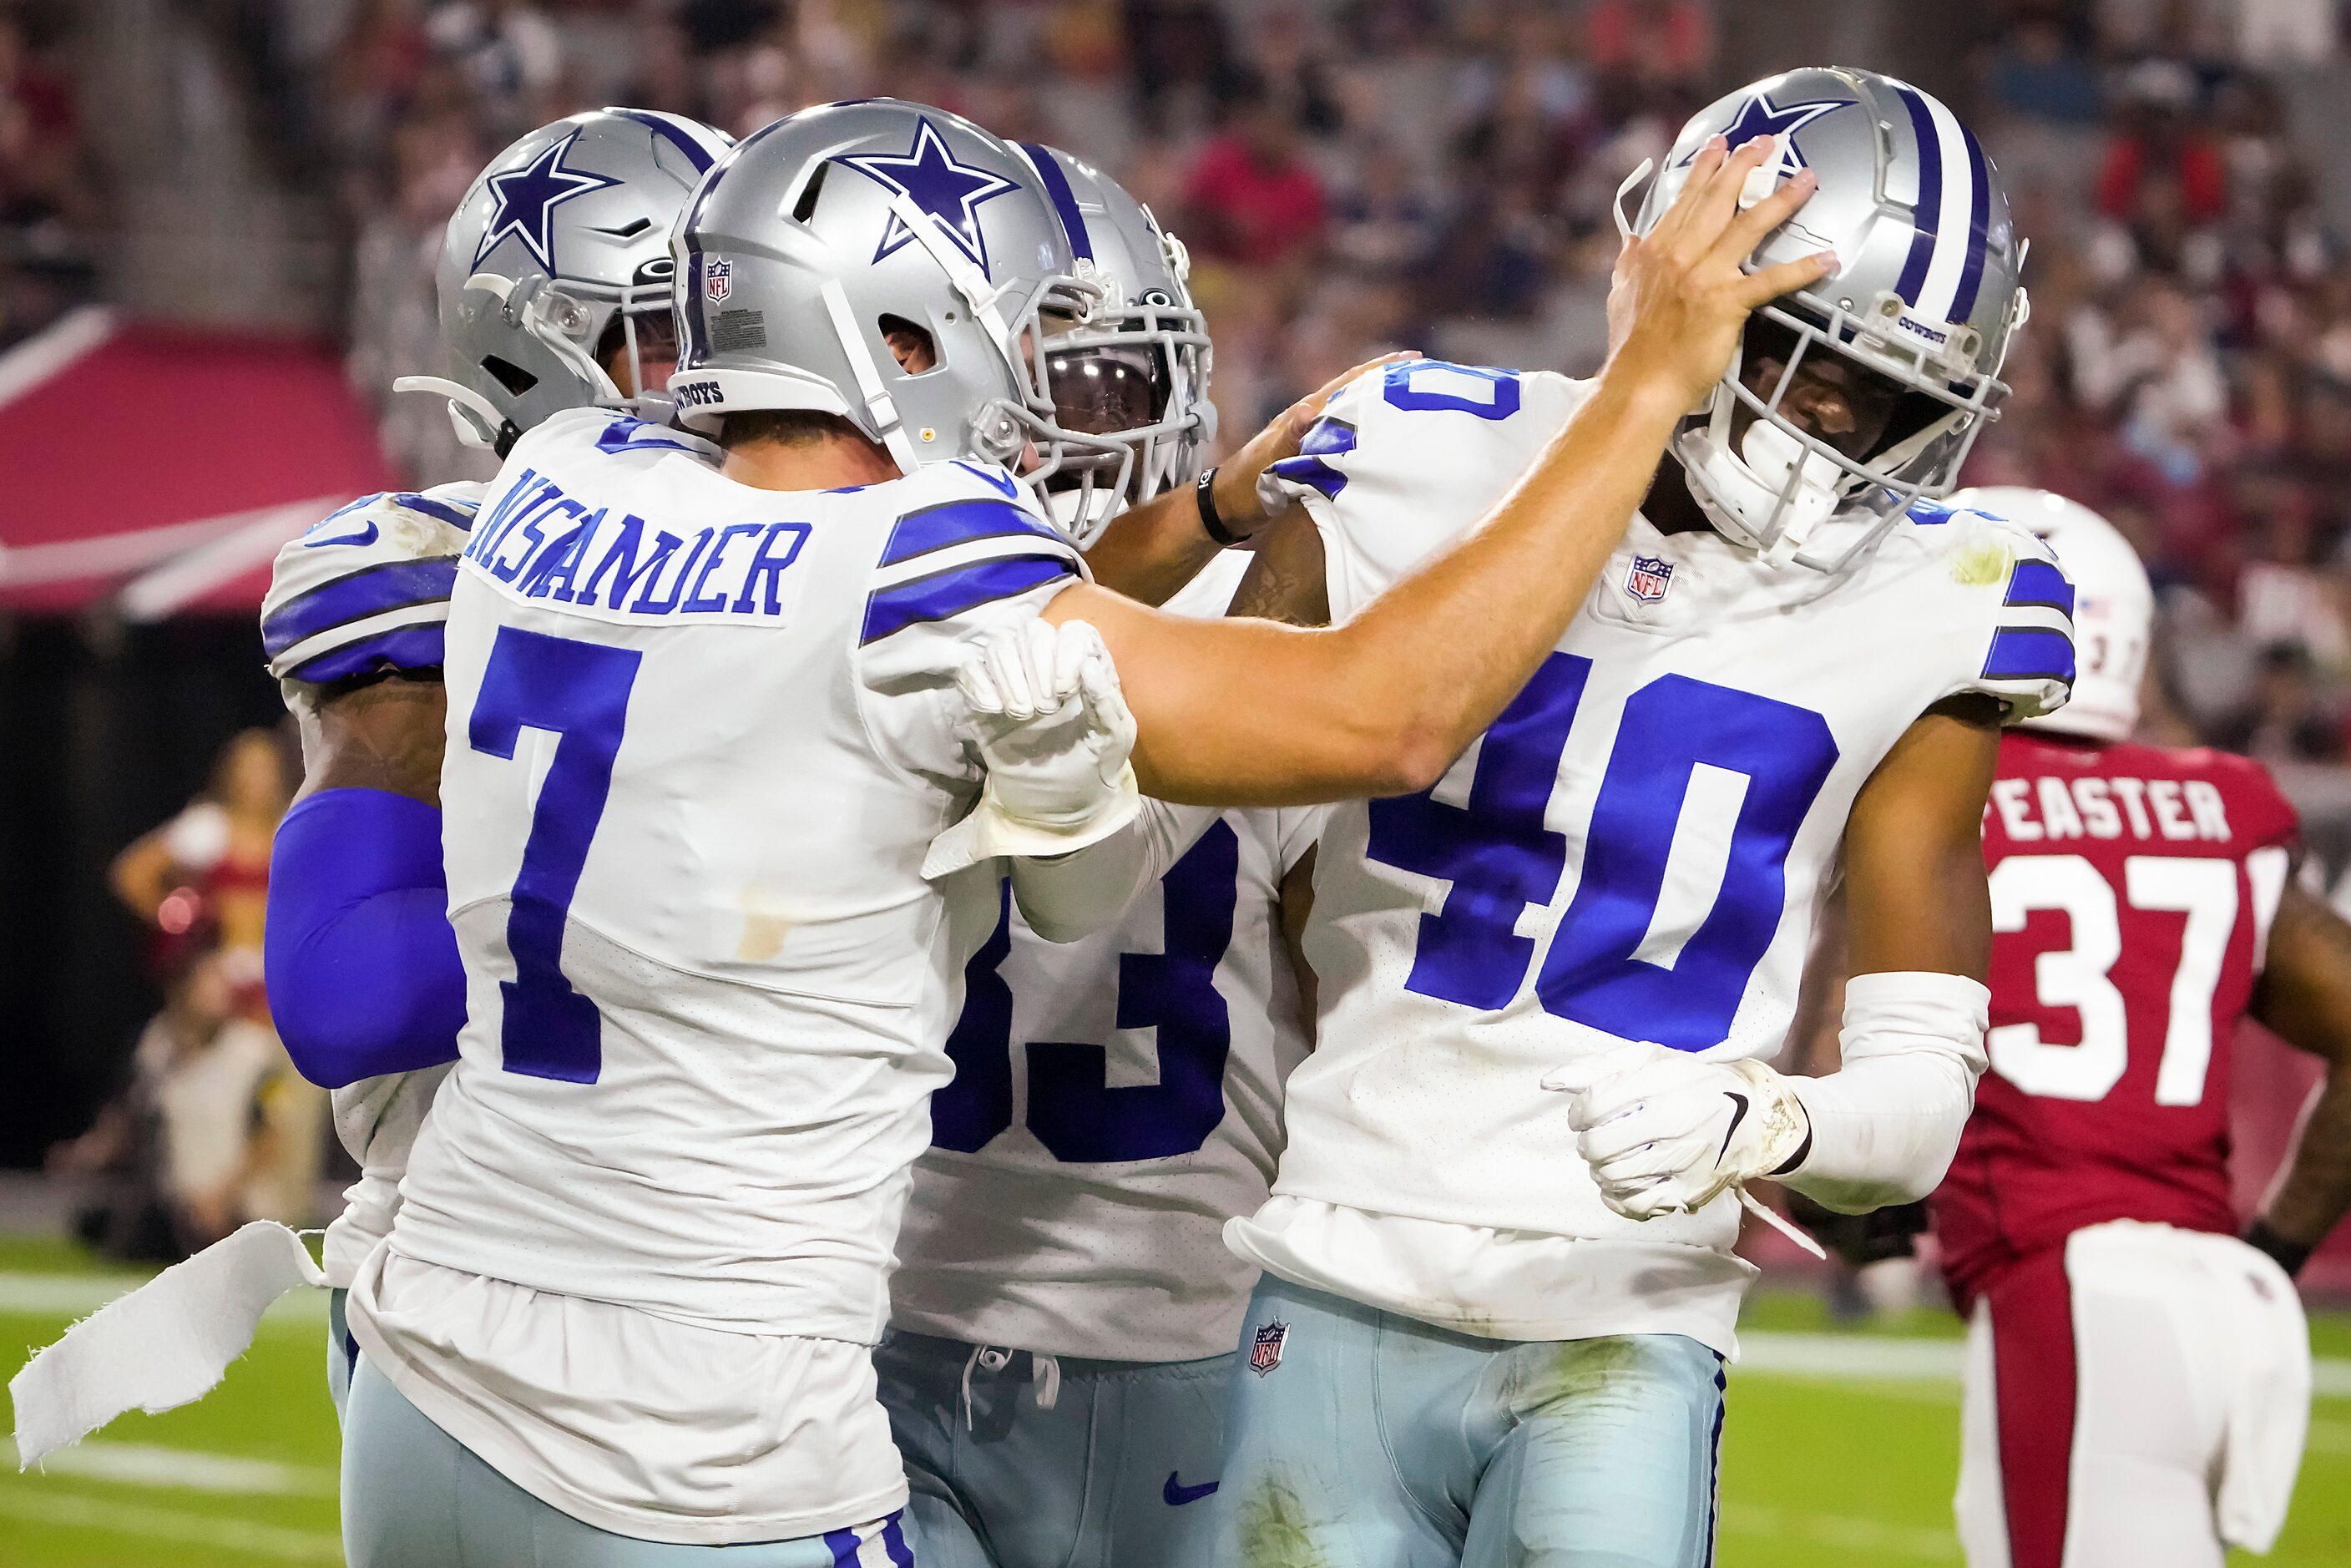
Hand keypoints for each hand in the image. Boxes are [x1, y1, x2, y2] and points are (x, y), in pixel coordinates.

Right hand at [925, 618, 1140, 876]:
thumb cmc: (1094, 762)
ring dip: (1009, 677)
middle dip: (1037, 668)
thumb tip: (1089, 667)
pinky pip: (969, 670)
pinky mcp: (984, 696)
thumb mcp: (1114, 738)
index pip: (1073, 632)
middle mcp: (1048, 663)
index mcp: (1085, 665)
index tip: (1066, 693)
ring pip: (998, 645)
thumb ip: (1107, 703)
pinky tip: (993, 711)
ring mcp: (1013, 678)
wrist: (1062, 800)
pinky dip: (978, 685)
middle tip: (1045, 710)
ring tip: (1021, 715)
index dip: (1066, 654)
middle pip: (1032, 631)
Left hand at [1213, 351, 1419, 538]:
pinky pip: (1351, 443)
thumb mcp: (1269, 460)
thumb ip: (1290, 435)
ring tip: (1415, 411)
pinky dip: (1371, 439)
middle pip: (1357, 395)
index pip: (1349, 383)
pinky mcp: (1315, 461)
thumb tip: (1309, 408)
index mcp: (1305, 414)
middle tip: (1426, 380)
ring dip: (1383, 411)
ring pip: (1356, 418)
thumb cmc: (1246, 485)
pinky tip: (1386, 447)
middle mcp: (1313, 422)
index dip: (1380, 370)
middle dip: (1389, 385)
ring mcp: (1314, 441)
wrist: (1226, 511)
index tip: (1413, 358)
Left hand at [1543, 1042, 1811, 1219]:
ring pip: (1615, 1177)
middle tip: (1593, 1139)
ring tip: (1606, 1159)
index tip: (1581, 1115)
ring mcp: (1684, 1161)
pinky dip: (1615, 1199)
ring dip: (1599, 1170)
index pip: (1596, 1105)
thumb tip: (1549, 1083)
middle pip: (1602, 1146)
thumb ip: (1598, 1068)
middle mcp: (1676, 1124)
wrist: (1757, 1118)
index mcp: (1664, 1085)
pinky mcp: (1691, 1192)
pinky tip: (1615, 1186)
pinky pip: (1637, 1205)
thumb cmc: (1695, 1083)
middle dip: (1586, 1144)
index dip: (1578, 1113)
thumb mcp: (1652, 1060)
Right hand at [1606, 135, 1835, 416]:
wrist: (1639, 382)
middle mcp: (1681, 255)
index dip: (1704, 168)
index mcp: (1656, 250)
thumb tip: (1631, 240)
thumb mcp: (1620, 292)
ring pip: (1748, 227)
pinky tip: (1826, 257)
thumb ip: (1630, 261)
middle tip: (1767, 143)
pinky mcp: (1727, 303)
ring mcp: (1705, 276)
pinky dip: (1802, 269)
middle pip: (1718, 199)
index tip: (1719, 146)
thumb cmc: (1631, 346)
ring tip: (1805, 179)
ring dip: (1781, 199)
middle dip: (1745, 166)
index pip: (1685, 199)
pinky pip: (1771, 280)